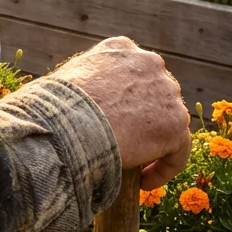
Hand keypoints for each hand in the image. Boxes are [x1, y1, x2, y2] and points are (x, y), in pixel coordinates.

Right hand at [54, 37, 190, 189]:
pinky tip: (143, 183)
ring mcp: (166, 90)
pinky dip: (164, 168)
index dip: (127, 100)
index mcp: (121, 48)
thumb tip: (71, 107)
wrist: (69, 124)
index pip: (133, 73)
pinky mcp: (175, 122)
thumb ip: (82, 86)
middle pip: (155, 94)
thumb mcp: (64, 82)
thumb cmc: (54, 107)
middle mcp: (148, 62)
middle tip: (125, 145)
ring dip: (155, 145)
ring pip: (169, 121)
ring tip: (133, 169)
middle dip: (144, 119)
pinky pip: (177, 150)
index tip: (114, 123)